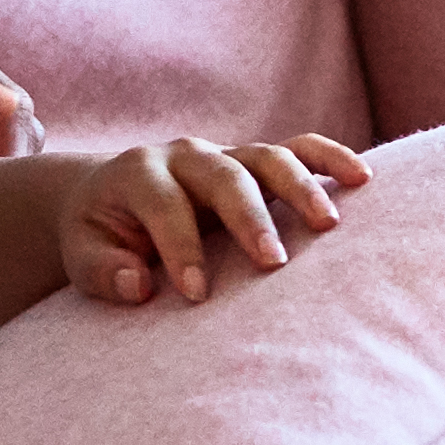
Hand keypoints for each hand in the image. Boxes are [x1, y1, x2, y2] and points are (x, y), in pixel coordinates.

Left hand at [62, 132, 369, 307]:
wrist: (107, 195)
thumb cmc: (99, 234)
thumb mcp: (81, 255)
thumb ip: (102, 271)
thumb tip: (139, 286)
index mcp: (138, 173)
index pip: (165, 207)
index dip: (181, 249)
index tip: (198, 295)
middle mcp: (185, 155)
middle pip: (224, 175)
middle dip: (249, 218)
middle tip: (273, 262)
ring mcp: (225, 154)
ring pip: (268, 157)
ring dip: (300, 188)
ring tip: (330, 226)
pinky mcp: (254, 162)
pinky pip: (298, 149)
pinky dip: (329, 159)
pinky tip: (363, 178)